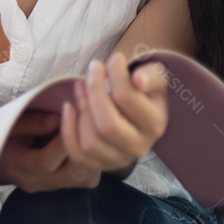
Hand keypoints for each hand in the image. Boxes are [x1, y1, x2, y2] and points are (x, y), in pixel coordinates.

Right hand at [0, 111, 100, 190]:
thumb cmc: (3, 137)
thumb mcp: (10, 124)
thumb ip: (32, 122)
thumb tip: (58, 118)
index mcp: (18, 167)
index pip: (45, 161)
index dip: (62, 139)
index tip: (72, 115)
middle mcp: (37, 182)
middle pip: (71, 173)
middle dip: (85, 147)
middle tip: (90, 122)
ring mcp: (52, 187)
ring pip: (84, 178)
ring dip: (93, 154)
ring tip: (94, 131)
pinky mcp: (64, 187)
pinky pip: (87, 179)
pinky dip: (93, 161)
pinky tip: (91, 144)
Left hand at [59, 52, 168, 173]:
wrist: (135, 116)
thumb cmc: (142, 93)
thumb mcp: (153, 79)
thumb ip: (151, 75)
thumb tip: (138, 80)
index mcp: (156, 124)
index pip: (127, 99)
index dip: (114, 74)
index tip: (112, 58)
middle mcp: (139, 146)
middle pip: (107, 124)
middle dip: (93, 92)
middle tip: (92, 69)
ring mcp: (118, 159)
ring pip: (91, 141)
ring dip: (81, 109)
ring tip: (80, 85)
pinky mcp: (98, 165)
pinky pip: (77, 154)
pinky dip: (68, 130)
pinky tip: (68, 107)